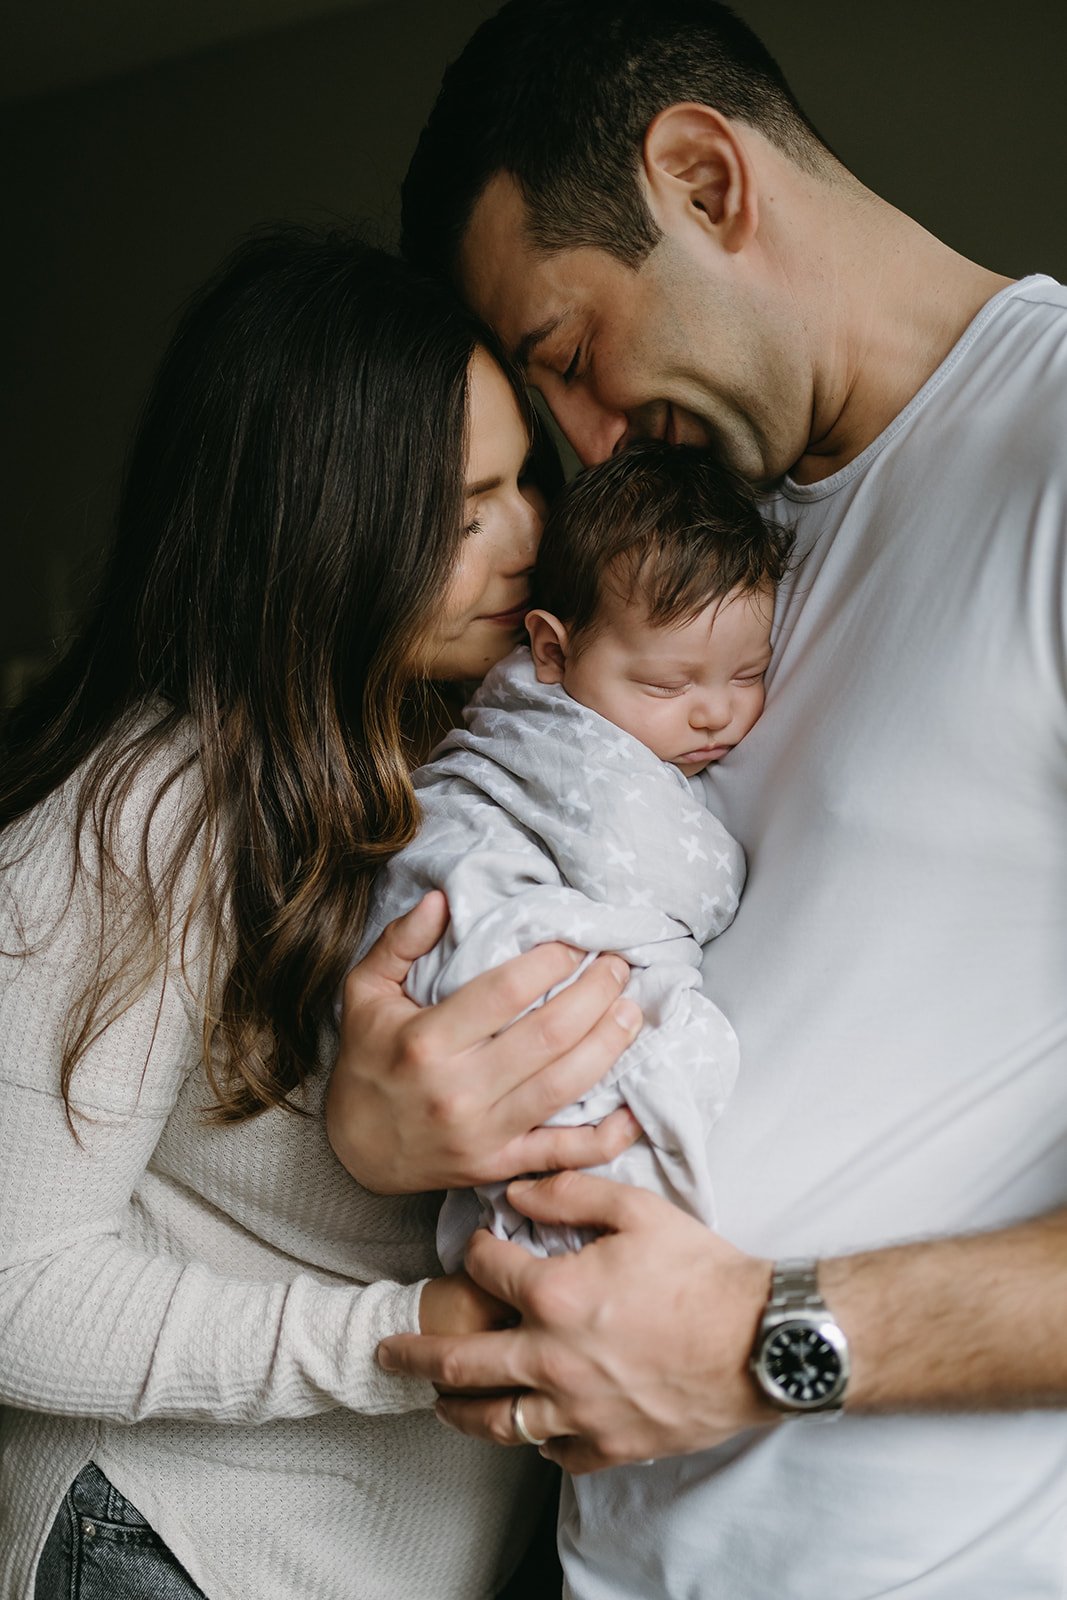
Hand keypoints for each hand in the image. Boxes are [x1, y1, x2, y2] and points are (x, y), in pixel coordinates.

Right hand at [326, 892, 642, 1193]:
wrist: (353, 1149)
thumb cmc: (368, 1061)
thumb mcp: (365, 992)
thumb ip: (400, 942)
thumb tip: (442, 899)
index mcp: (427, 1040)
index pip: (506, 992)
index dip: (551, 962)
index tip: (574, 944)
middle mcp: (458, 1089)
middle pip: (548, 1036)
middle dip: (595, 994)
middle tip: (617, 966)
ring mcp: (483, 1133)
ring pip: (565, 1086)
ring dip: (609, 1046)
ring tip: (631, 1011)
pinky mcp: (500, 1166)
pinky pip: (564, 1153)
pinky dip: (606, 1137)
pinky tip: (633, 1109)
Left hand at [379, 1172, 776, 1473]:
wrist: (759, 1341)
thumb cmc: (702, 1273)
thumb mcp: (638, 1209)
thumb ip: (570, 1190)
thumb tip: (519, 1186)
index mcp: (555, 1296)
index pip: (486, 1270)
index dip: (475, 1250)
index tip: (476, 1247)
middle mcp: (552, 1359)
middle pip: (460, 1365)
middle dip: (414, 1356)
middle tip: (386, 1354)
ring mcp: (577, 1410)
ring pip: (496, 1422)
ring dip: (458, 1411)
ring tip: (438, 1403)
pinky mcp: (609, 1445)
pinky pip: (553, 1453)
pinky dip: (534, 1441)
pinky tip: (528, 1427)